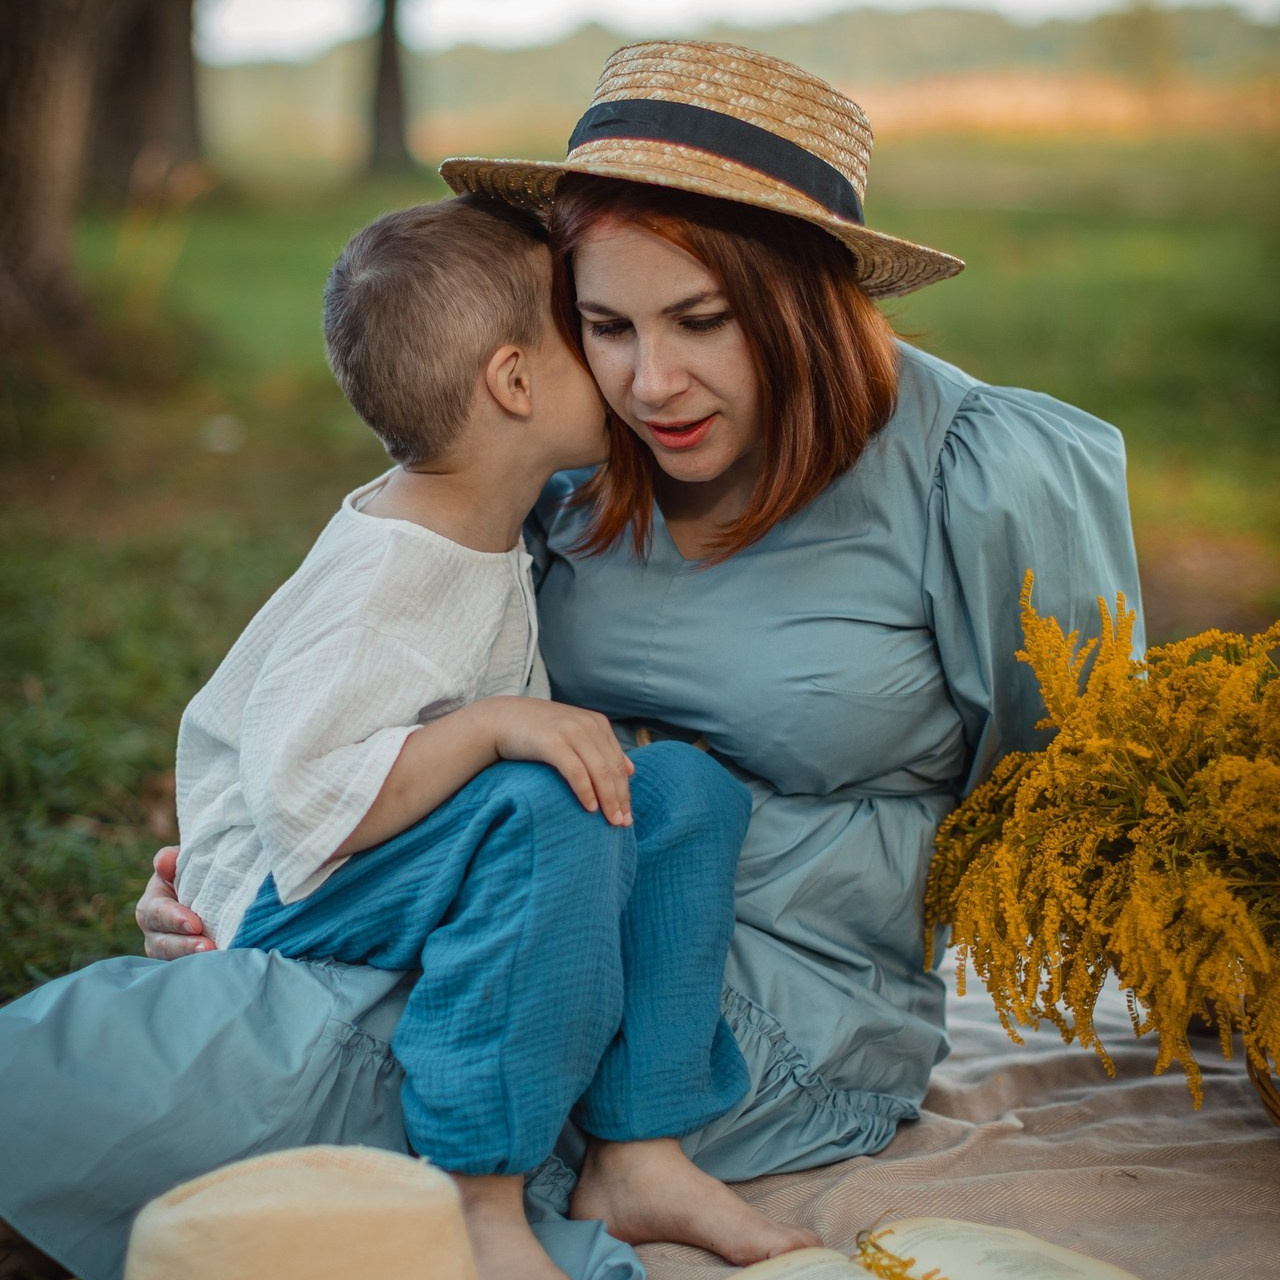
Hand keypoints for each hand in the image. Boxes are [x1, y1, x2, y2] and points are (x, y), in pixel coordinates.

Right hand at [135, 846, 213, 958]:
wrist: (214, 888)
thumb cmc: (197, 871)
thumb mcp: (183, 861)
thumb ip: (172, 859)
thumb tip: (164, 862)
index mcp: (153, 902)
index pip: (156, 912)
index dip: (173, 918)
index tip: (195, 924)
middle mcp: (155, 930)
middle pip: (161, 943)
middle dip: (184, 946)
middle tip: (208, 947)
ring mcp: (168, 949)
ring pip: (172, 960)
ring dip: (192, 959)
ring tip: (215, 957)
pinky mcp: (184, 961)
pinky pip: (186, 969)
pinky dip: (200, 968)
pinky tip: (218, 966)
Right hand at [482, 698, 633, 825]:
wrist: (500, 719)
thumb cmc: (538, 732)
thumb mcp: (574, 733)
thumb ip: (601, 747)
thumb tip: (632, 769)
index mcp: (597, 723)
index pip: (619, 762)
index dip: (625, 790)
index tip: (628, 814)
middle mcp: (588, 725)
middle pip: (612, 768)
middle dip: (620, 798)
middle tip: (624, 823)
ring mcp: (571, 732)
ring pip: (599, 771)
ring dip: (608, 799)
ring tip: (613, 821)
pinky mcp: (552, 742)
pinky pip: (576, 771)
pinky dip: (586, 791)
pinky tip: (590, 808)